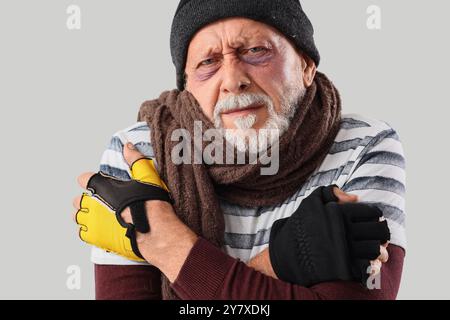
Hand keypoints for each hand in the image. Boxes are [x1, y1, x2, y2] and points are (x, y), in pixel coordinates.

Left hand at [73, 143, 197, 281]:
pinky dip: (89, 231)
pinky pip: (84, 234)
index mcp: (101, 187)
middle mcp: (92, 204)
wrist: (153, 231)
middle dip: (88, 200)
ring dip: (86, 215)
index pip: (84, 179)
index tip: (99, 183)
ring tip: (99, 216)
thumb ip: (135, 160)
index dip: (91, 180)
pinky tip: (101, 229)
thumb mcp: (147, 176)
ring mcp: (92, 222)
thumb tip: (127, 147)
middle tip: (102, 202)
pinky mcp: (96, 238)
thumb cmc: (150, 204)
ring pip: (79, 217)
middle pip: (78, 200)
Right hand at [247, 187, 388, 278]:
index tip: (374, 221)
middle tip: (380, 237)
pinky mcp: (343, 269)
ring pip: (376, 250)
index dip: (376, 216)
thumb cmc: (299, 227)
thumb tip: (355, 198)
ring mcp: (344, 250)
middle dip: (382, 234)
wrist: (285, 255)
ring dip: (380, 252)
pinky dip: (372, 266)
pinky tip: (369, 264)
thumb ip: (331, 193)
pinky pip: (368, 267)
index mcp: (338, 212)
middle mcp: (343, 230)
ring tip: (378, 253)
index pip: (373, 212)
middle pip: (379, 231)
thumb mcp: (309, 203)